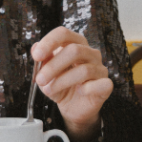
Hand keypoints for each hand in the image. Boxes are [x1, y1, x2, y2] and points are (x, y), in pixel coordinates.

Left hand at [30, 27, 111, 141]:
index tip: (36, 56)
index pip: (64, 34)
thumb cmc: (61, 86)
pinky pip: (100, 84)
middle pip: (74, 50)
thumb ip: (42, 60)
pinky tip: (80, 91)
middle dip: (53, 66)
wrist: (73, 108)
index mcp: (75, 44)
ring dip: (62, 81)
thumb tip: (35, 47)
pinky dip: (87, 89)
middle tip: (39, 79)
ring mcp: (100, 69)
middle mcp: (90, 53)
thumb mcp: (46, 74)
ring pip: (84, 70)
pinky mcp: (106, 85)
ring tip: (49, 90)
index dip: (49, 42)